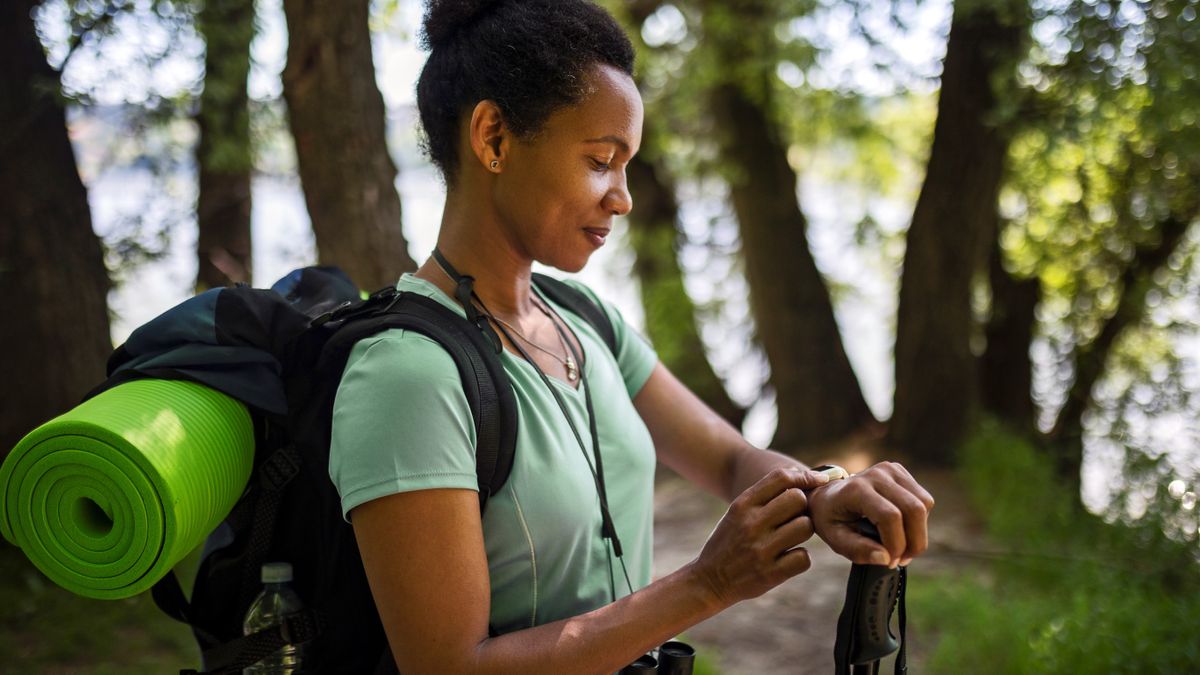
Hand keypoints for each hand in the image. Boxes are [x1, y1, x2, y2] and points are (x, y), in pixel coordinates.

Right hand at [691, 467, 830, 607]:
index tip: (817, 481)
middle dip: (803, 507)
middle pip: (798, 499)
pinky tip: (787, 559)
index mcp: (742, 505)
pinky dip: (800, 558)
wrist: (709, 580)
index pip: (781, 477)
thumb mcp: (737, 512)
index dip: (804, 477)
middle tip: (794, 518)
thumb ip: (765, 495)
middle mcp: (751, 524)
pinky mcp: (770, 574)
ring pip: (805, 527)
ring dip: (803, 532)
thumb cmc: (730, 541)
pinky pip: (804, 558)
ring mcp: (761, 550)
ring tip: (790, 538)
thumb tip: (803, 475)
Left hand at [807, 461, 933, 567]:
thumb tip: (885, 558)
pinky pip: (924, 499)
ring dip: (919, 532)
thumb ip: (858, 550)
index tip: (891, 561)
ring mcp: (890, 470)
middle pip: (914, 509)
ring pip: (924, 504)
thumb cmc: (830, 518)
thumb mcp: (835, 538)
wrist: (828, 494)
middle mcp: (876, 475)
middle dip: (914, 542)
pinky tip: (902, 528)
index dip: (897, 544)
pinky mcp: (900, 472)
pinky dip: (919, 520)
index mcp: (856, 489)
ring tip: (902, 546)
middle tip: (902, 559)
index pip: (890, 516)